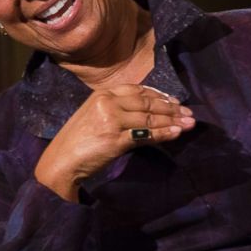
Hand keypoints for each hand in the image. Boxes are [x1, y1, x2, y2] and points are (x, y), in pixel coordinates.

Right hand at [35, 84, 195, 200]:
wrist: (61, 161)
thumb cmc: (77, 142)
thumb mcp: (95, 118)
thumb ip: (117, 112)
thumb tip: (147, 114)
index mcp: (102, 95)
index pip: (137, 90)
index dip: (159, 95)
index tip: (175, 101)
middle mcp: (108, 103)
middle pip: (147, 102)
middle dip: (171, 108)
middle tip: (189, 113)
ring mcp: (112, 120)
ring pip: (149, 118)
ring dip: (173, 120)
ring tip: (189, 124)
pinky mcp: (116, 139)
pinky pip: (146, 134)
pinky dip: (164, 133)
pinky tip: (176, 134)